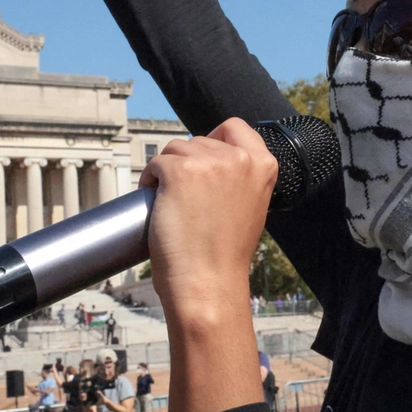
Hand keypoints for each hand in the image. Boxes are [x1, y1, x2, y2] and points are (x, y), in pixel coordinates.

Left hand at [140, 118, 277, 318]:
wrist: (208, 283)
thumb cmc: (224, 254)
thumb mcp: (250, 206)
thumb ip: (240, 178)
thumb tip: (210, 159)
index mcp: (263, 165)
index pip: (234, 127)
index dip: (213, 139)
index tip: (202, 160)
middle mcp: (239, 158)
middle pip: (198, 140)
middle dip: (186, 163)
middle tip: (186, 199)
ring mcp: (209, 162)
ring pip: (173, 150)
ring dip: (165, 171)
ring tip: (171, 205)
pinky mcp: (179, 171)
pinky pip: (154, 163)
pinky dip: (148, 181)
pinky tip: (156, 204)